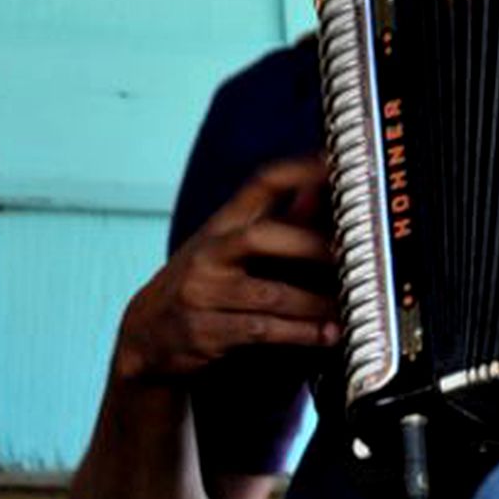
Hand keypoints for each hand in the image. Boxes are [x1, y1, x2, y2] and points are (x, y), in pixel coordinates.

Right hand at [111, 157, 339, 385]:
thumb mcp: (232, 247)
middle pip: (261, 237)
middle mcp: (210, 253)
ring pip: (270, 294)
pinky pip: (262, 330)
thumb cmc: (204, 283)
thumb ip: (280, 224)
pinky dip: (300, 333)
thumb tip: (322, 191)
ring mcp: (205, 292)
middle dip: (310, 245)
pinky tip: (327, 335)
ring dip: (316, 303)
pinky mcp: (207, 332)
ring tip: (350, 306)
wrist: (147, 333)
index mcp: (223, 224)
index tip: (337, 164)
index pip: (262, 184)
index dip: (301, 171)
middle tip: (351, 255)